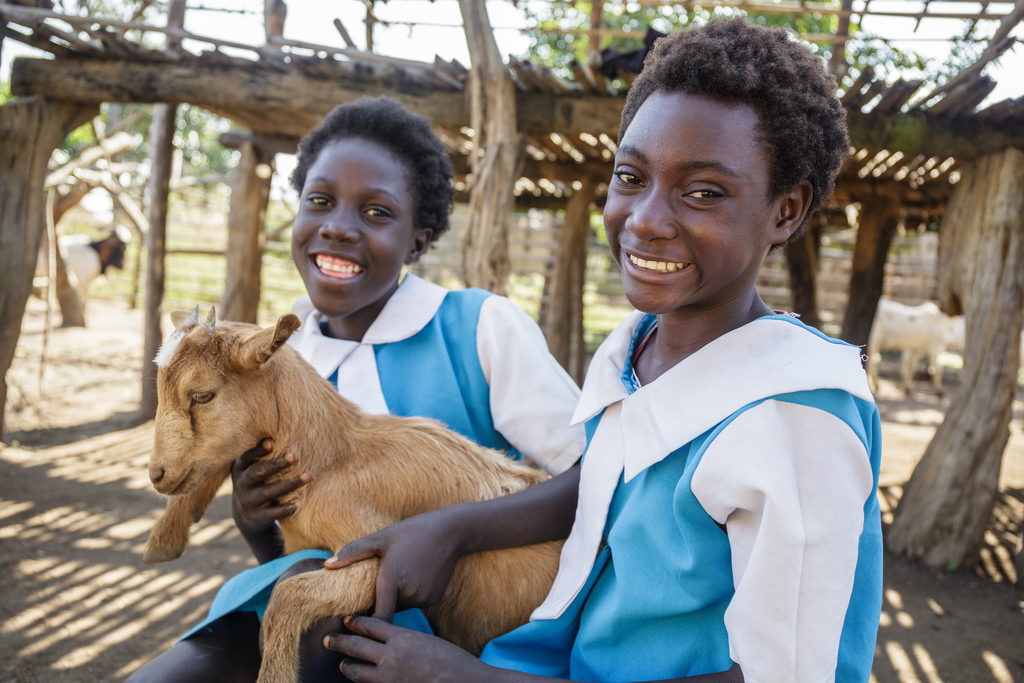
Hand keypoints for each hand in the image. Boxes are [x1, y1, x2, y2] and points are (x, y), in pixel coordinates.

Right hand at [231, 438, 309, 562]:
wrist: (246, 515)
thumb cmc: (258, 481)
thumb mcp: (254, 466)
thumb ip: (264, 453)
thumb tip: (287, 427)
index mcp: (241, 467)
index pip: (248, 457)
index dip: (259, 450)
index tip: (273, 442)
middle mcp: (241, 483)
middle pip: (258, 472)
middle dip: (277, 464)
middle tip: (295, 456)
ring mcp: (247, 501)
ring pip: (268, 492)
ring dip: (289, 484)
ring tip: (308, 476)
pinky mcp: (256, 517)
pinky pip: (271, 513)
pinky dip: (285, 509)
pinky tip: (299, 503)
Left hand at [324, 511, 460, 621]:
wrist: (451, 531)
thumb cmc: (412, 531)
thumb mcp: (381, 537)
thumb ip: (353, 552)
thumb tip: (326, 565)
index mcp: (391, 581)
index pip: (376, 619)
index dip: (364, 623)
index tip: (352, 621)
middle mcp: (409, 594)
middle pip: (387, 609)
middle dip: (378, 603)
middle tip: (373, 589)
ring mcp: (424, 598)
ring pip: (401, 606)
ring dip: (395, 599)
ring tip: (396, 577)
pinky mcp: (435, 598)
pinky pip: (415, 602)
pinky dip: (410, 595)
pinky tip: (413, 576)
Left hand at [325, 616, 492, 682]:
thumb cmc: (455, 661)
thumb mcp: (429, 641)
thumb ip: (407, 639)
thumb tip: (392, 638)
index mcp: (402, 638)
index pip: (370, 625)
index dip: (355, 622)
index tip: (346, 620)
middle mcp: (392, 657)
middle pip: (356, 646)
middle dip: (338, 642)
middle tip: (327, 639)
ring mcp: (390, 679)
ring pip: (357, 671)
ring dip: (347, 666)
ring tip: (342, 662)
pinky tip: (361, 681)